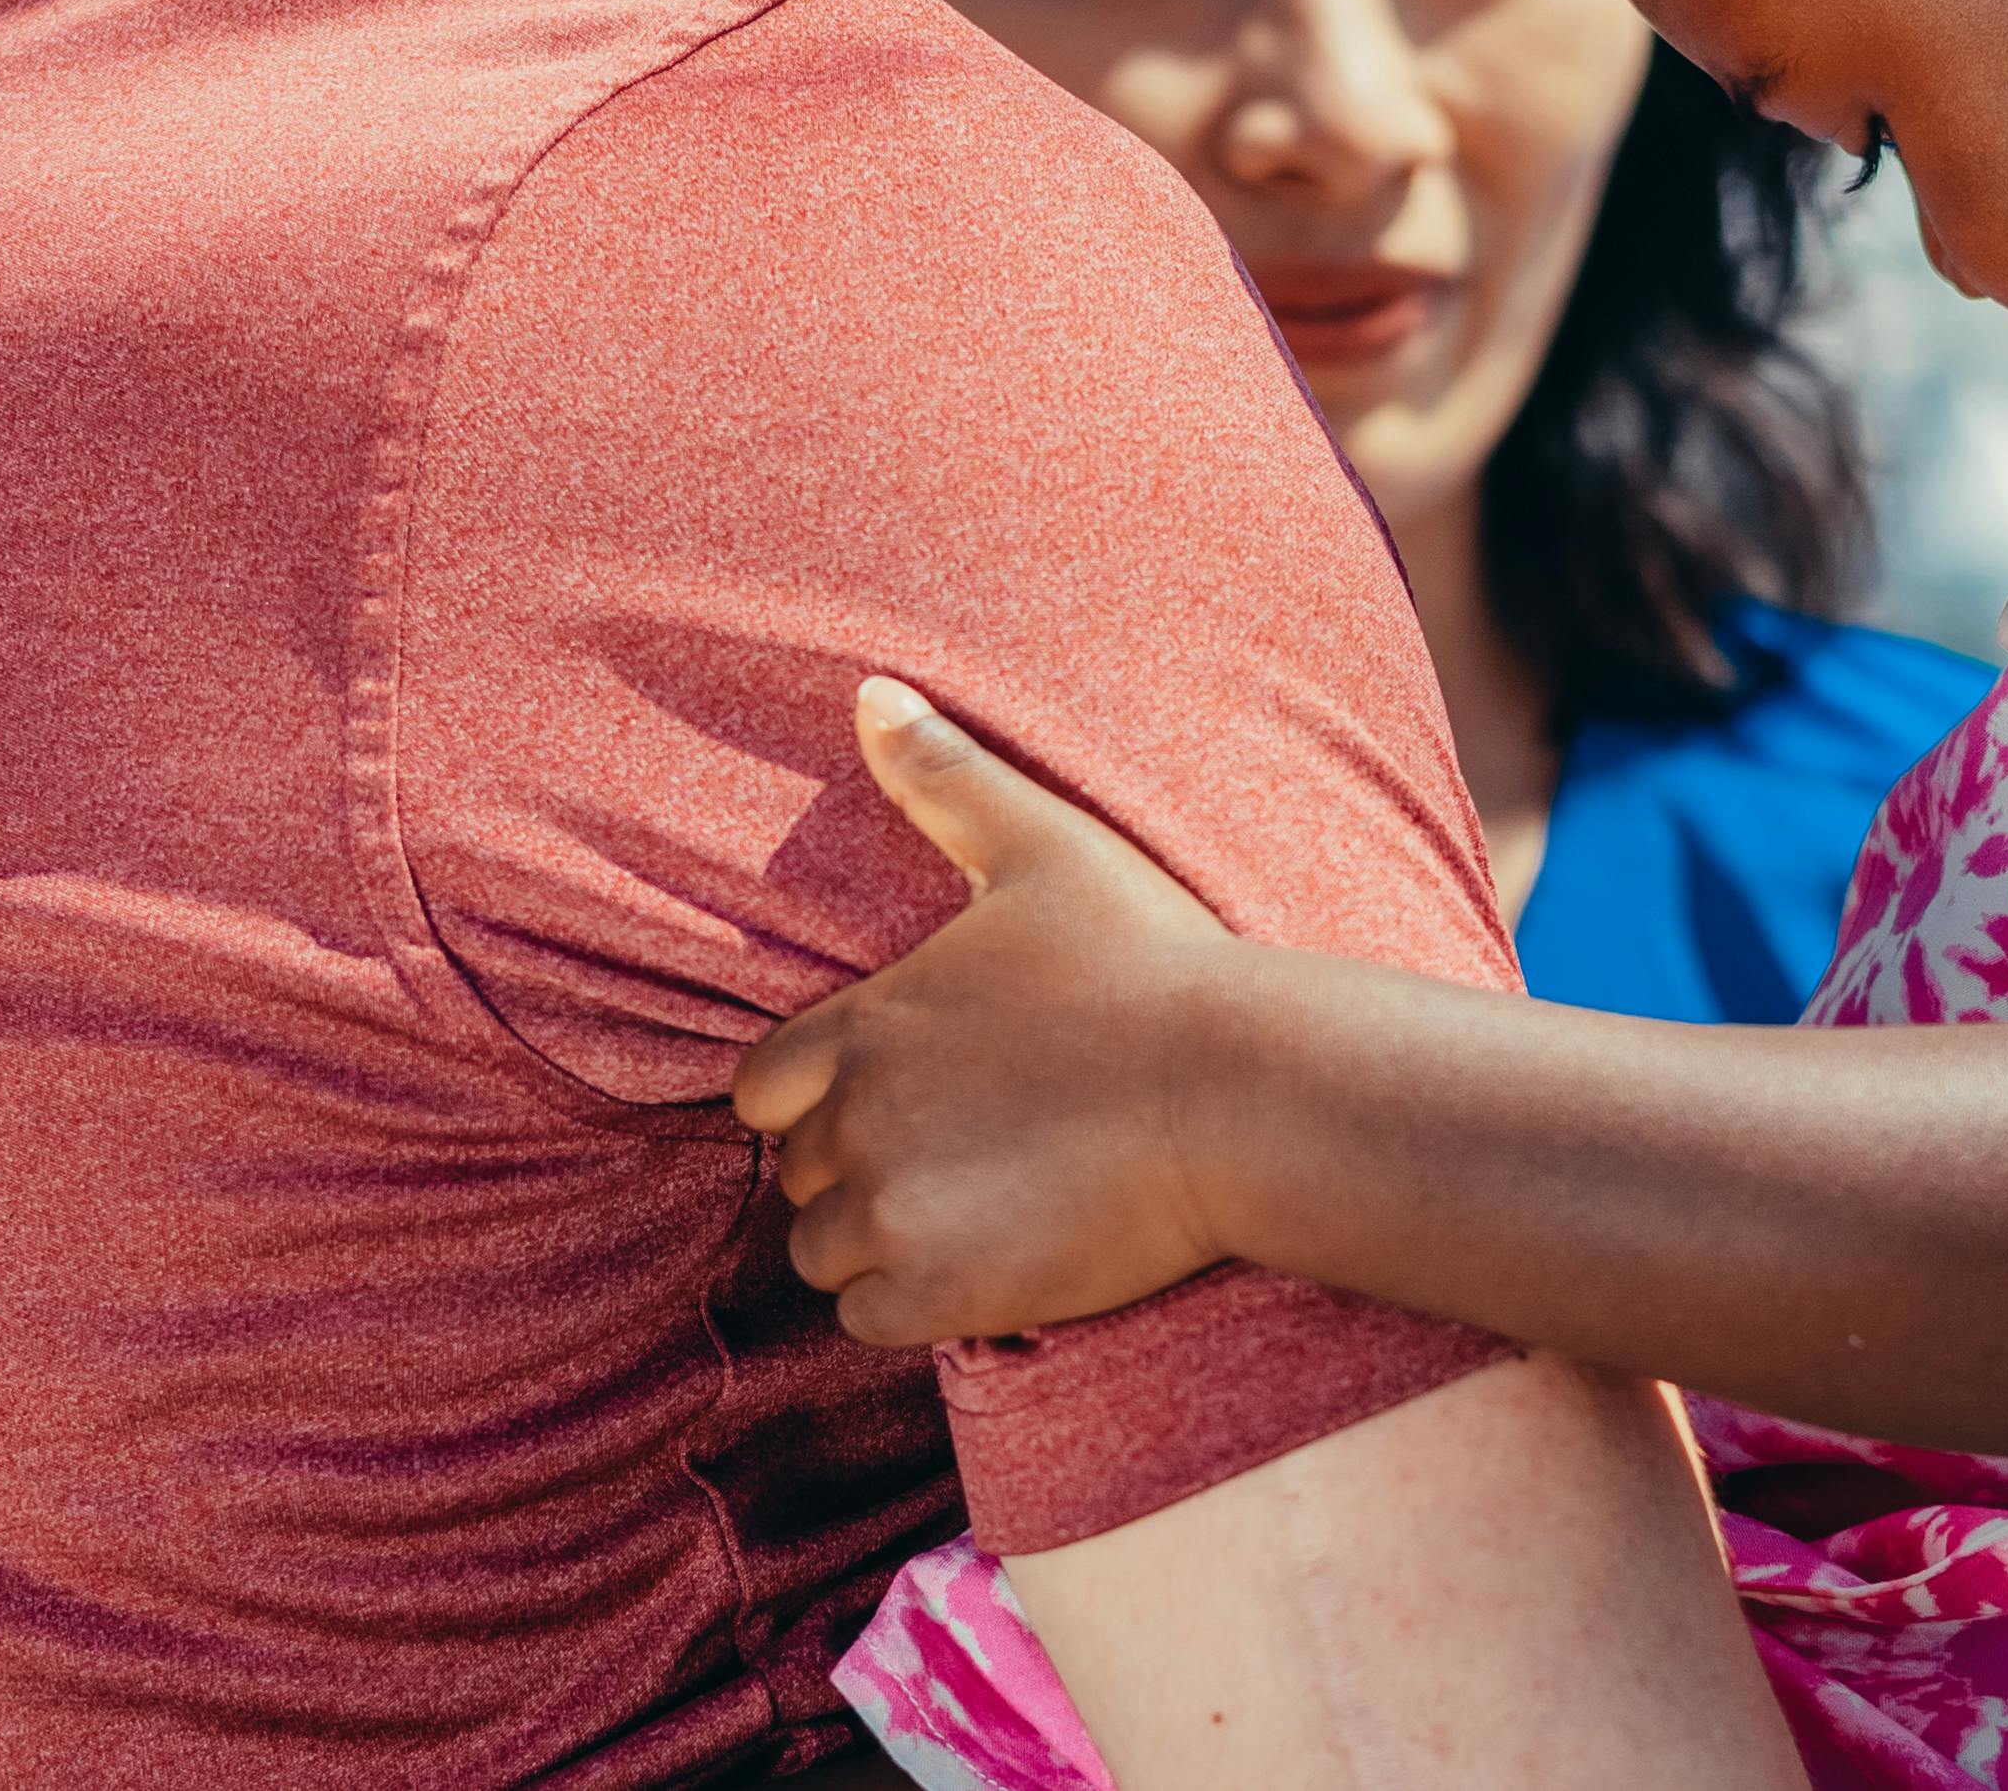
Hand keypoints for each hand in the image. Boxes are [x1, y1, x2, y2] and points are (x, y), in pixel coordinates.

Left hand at [733, 680, 1245, 1345]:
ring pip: (830, 1254)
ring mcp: (893, 1214)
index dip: (815, 1098)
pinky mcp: (940, 1292)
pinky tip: (994, 1261)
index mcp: (862, 1028)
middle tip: (964, 1151)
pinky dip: (916, 1302)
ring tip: (980, 1209)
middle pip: (800, 1177)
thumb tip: (869, 689)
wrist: (1246, 1091)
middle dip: (859, 1170)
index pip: (761, 1090)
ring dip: (882, 1241)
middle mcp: (855, 1125)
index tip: (898, 1095)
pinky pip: (873, 1319)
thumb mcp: (1047, 848)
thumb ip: (946, 777)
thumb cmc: (1152, 962)